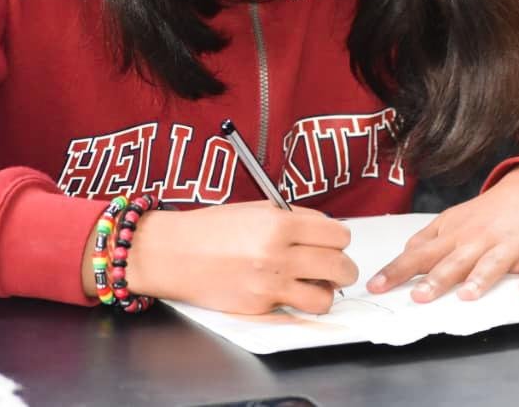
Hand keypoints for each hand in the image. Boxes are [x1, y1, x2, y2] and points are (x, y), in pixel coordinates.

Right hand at [82, 202, 356, 314]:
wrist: (174, 253)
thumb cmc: (213, 229)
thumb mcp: (257, 210)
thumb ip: (294, 219)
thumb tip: (326, 231)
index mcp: (280, 223)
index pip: (337, 234)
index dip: (339, 238)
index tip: (333, 241)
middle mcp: (278, 254)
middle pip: (339, 264)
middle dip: (343, 267)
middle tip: (336, 266)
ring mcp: (269, 283)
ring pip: (326, 295)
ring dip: (327, 290)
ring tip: (317, 284)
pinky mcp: (259, 306)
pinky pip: (297, 308)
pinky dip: (301, 303)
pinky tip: (292, 292)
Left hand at [367, 165, 518, 302]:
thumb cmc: (486, 214)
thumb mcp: (451, 222)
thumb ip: (426, 241)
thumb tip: (401, 256)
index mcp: (453, 236)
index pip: (419, 256)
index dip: (397, 271)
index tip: (375, 287)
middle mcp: (477, 240)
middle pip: (454, 262)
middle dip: (436, 279)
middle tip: (419, 297)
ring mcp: (508, 244)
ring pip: (492, 263)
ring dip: (480, 279)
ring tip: (467, 296)